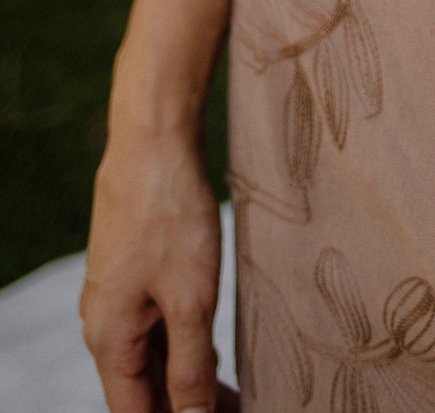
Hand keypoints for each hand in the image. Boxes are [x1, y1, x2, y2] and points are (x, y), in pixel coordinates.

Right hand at [80, 127, 234, 412]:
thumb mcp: (190, 299)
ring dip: (188, 379)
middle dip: (186, 406)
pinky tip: (214, 350)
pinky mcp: (137, 270)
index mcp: (109, 339)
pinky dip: (185, 343)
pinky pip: (157, 322)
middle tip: (238, 409)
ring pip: (153, 354)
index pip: (135, 412)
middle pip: (143, 388)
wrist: (153, 140)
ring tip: (235, 394)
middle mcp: (105, 323)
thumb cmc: (170, 216)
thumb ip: (190, 366)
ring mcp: (120, 294)